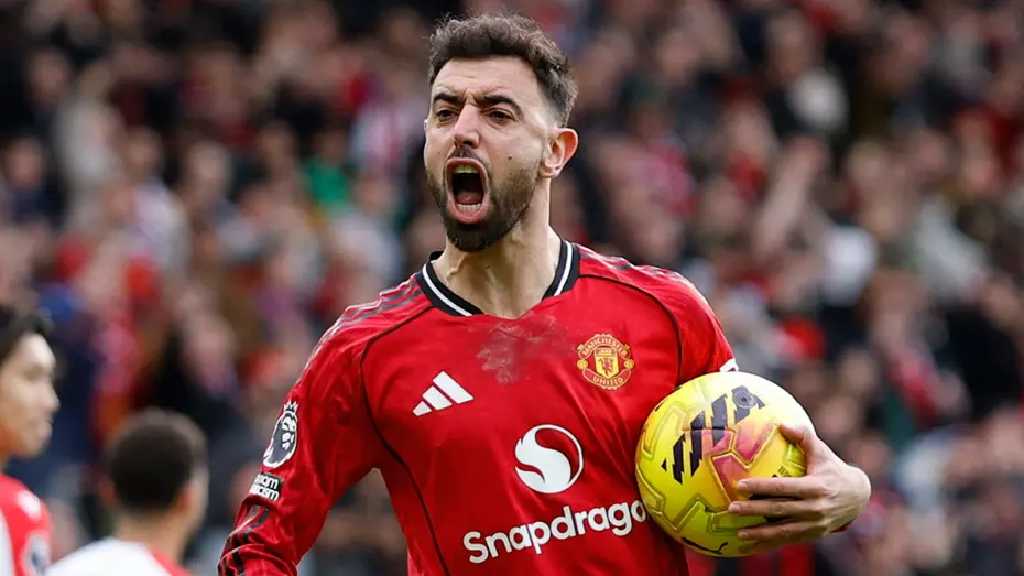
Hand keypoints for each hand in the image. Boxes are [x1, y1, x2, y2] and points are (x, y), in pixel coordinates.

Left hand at [727, 423, 870, 551]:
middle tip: (732, 508)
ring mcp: (815, 525)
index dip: (762, 487)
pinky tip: (752, 546)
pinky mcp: (813, 535)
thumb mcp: (822, 452)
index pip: (784, 488)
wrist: (859, 497)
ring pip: (783, 530)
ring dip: (760, 533)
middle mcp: (816, 508)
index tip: (741, 486)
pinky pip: (788, 540)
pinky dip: (770, 544)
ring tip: (738, 533)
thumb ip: (804, 436)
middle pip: (779, 510)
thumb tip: (782, 423)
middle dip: (754, 510)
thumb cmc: (833, 469)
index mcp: (816, 487)